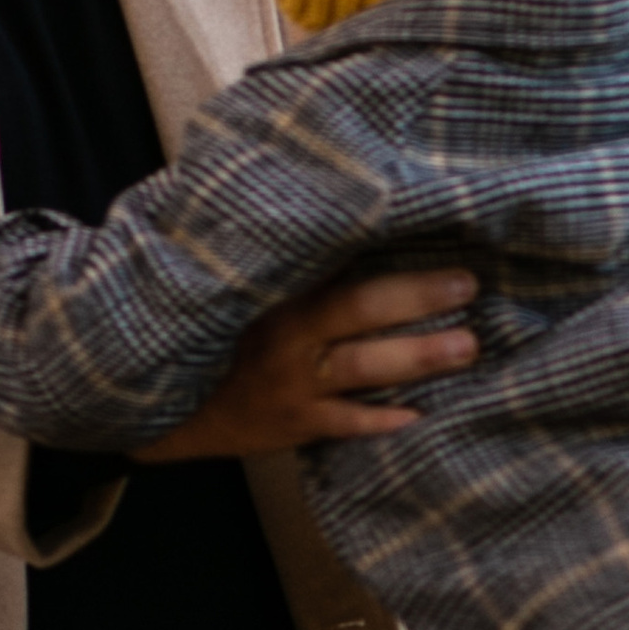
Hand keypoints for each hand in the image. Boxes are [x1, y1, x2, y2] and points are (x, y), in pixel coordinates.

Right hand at [133, 269, 477, 462]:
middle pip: (360, 312)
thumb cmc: (208, 325)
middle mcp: (286, 336)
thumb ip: (279, 254)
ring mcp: (292, 384)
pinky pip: (346, 425)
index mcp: (273, 292)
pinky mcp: (294, 425)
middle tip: (468, 288)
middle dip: (418, 300)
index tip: (434, 240)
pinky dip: (381, 421)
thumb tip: (332, 204)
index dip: (384, 256)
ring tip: (466, 348)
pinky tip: (420, 417)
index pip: (338, 269)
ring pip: (364, 369)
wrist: (159, 397)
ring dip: (417, 358)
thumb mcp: (232, 282)